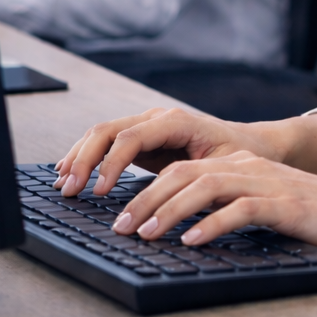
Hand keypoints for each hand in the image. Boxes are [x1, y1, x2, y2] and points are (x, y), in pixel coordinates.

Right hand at [55, 107, 283, 195]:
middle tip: (69, 190)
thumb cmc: (241, 157)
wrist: (254, 145)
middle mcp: (156, 118)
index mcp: (175, 121)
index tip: (98, 191)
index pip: (130, 137)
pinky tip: (70, 173)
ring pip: (101, 134)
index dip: (110, 164)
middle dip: (83, 160)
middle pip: (107, 131)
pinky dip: (86, 157)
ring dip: (78, 157)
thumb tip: (163, 198)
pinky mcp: (142, 139)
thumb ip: (192, 178)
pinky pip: (106, 144)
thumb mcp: (222, 168)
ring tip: (62, 184)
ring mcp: (147, 126)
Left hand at [111, 151, 316, 258]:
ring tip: (145, 234)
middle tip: (120, 227)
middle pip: (184, 173)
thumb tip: (185, 234)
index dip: (146, 190)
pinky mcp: (287, 205)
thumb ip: (231, 211)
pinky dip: (212, 224)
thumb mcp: (267, 209)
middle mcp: (250, 169)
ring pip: (206, 186)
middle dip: (146, 200)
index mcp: (242, 167)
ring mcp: (269, 184)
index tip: (121, 217)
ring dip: (170, 211)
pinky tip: (192, 241)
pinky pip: (241, 210)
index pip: (182, 169)